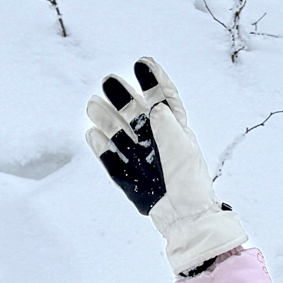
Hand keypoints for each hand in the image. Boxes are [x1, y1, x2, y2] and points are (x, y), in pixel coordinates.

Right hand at [84, 57, 249, 274]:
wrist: (185, 219)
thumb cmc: (190, 183)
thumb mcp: (183, 149)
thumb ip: (167, 126)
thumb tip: (154, 106)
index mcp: (175, 130)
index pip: (165, 98)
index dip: (154, 80)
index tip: (142, 63)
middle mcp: (156, 140)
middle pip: (136, 112)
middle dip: (123, 96)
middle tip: (109, 83)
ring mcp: (141, 158)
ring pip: (120, 133)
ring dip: (107, 118)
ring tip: (93, 104)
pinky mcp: (129, 177)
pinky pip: (112, 159)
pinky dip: (102, 147)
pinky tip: (93, 134)